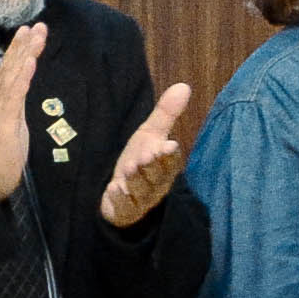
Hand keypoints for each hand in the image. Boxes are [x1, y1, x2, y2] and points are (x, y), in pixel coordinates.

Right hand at [0, 21, 48, 198]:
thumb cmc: (3, 153)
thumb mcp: (13, 122)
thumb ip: (16, 102)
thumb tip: (24, 85)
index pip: (8, 69)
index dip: (18, 49)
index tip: (30, 31)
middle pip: (9, 67)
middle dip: (23, 45)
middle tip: (36, 24)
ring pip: (12, 76)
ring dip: (25, 54)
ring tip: (35, 35)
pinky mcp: (4, 121)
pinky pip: (15, 95)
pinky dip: (23, 77)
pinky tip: (30, 62)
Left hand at [98, 79, 193, 224]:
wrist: (119, 192)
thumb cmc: (139, 162)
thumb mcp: (149, 135)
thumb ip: (165, 114)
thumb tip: (184, 86)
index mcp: (165, 167)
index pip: (171, 162)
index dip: (169, 155)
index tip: (168, 145)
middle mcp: (157, 185)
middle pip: (157, 177)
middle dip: (152, 167)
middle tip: (145, 156)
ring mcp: (142, 200)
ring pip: (142, 192)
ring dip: (136, 180)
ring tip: (130, 169)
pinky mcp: (126, 212)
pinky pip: (125, 208)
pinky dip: (120, 199)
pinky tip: (114, 188)